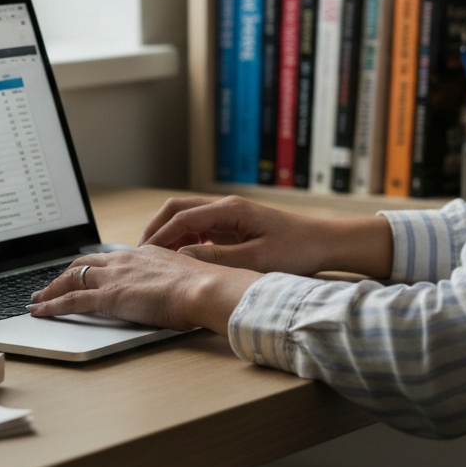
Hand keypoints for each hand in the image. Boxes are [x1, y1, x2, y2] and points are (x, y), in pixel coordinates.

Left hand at [27, 246, 262, 333]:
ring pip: (71, 278)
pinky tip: (40, 312)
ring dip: (51, 289)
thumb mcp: (187, 278)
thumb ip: (174, 281)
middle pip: (85, 263)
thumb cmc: (204, 288)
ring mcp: (114, 277)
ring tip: (37, 299)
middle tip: (51, 284)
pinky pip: (71, 300)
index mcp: (144, 253)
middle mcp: (125, 260)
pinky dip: (51, 305)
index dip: (93, 266)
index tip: (85, 272)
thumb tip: (178, 290)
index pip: (110, 258)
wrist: (203, 288)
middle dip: (65, 274)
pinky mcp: (108, 297)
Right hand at [140, 195, 392, 278]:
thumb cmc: (297, 249)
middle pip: (177, 210)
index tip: (143, 255)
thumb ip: (217, 258)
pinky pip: (200, 228)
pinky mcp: (235, 225)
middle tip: (140, 254)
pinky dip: (184, 240)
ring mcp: (229, 215)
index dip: (159, 237)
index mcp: (229, 209)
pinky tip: (181, 260)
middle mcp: (225, 207)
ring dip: (169, 235)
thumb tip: (181, 256)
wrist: (325, 242)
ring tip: (155, 260)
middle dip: (156, 229)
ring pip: (187, 218)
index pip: (181, 218)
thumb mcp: (256, 259)